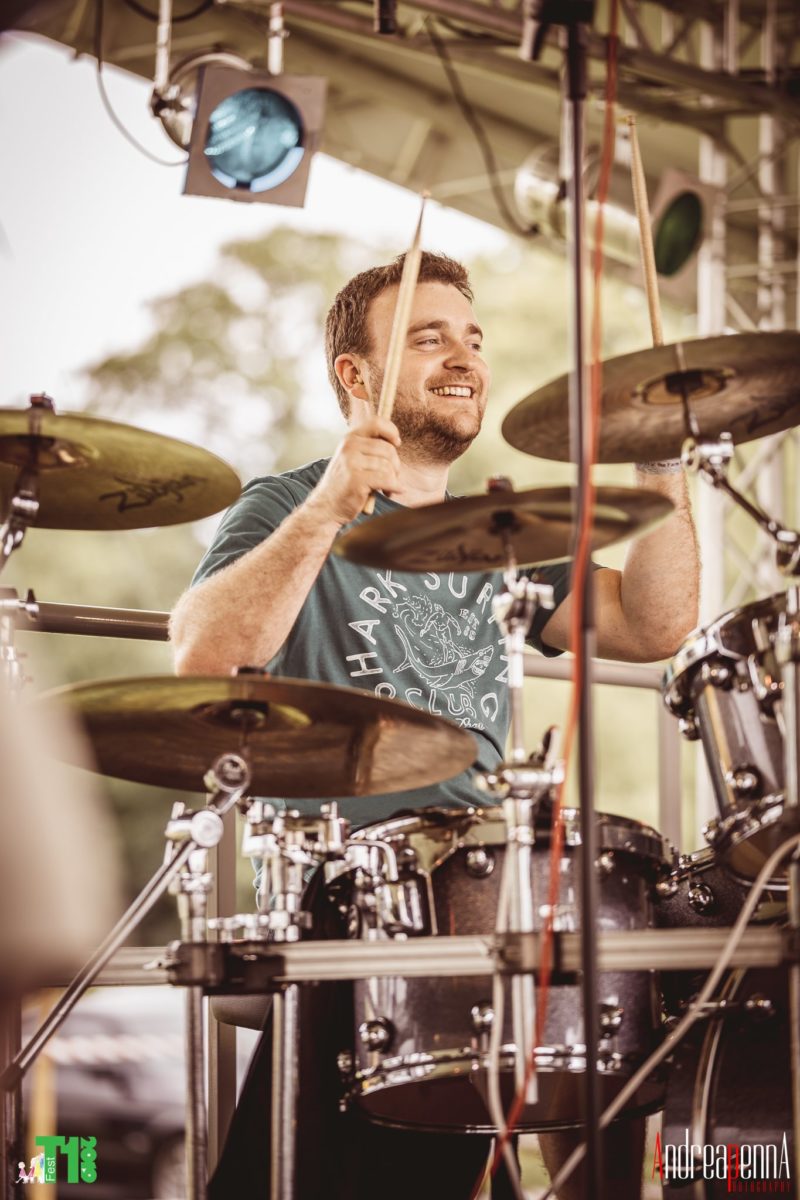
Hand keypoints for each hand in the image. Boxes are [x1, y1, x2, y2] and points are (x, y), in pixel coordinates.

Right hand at [307, 400, 401, 526]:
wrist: (326, 506)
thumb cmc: (345, 484)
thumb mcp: (353, 459)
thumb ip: (369, 448)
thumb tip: (395, 442)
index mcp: (349, 439)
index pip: (376, 423)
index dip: (391, 431)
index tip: (396, 443)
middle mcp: (349, 447)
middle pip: (388, 449)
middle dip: (396, 465)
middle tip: (391, 478)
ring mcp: (352, 463)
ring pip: (388, 466)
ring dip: (394, 479)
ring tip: (386, 488)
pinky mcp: (357, 479)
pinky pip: (387, 479)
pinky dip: (394, 487)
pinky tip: (389, 492)